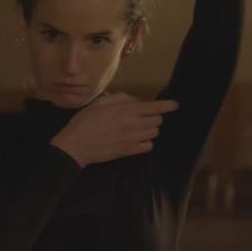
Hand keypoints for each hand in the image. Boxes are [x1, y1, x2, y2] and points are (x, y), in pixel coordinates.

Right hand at [50, 92, 179, 166]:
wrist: (77, 145)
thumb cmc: (85, 121)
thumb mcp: (99, 102)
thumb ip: (120, 98)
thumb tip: (135, 101)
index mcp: (127, 110)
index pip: (155, 107)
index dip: (167, 105)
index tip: (175, 105)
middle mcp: (134, 125)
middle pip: (157, 120)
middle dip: (154, 116)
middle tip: (143, 116)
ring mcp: (133, 139)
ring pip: (154, 133)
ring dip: (150, 129)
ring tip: (138, 127)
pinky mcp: (130, 151)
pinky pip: (148, 146)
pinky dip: (146, 142)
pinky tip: (136, 139)